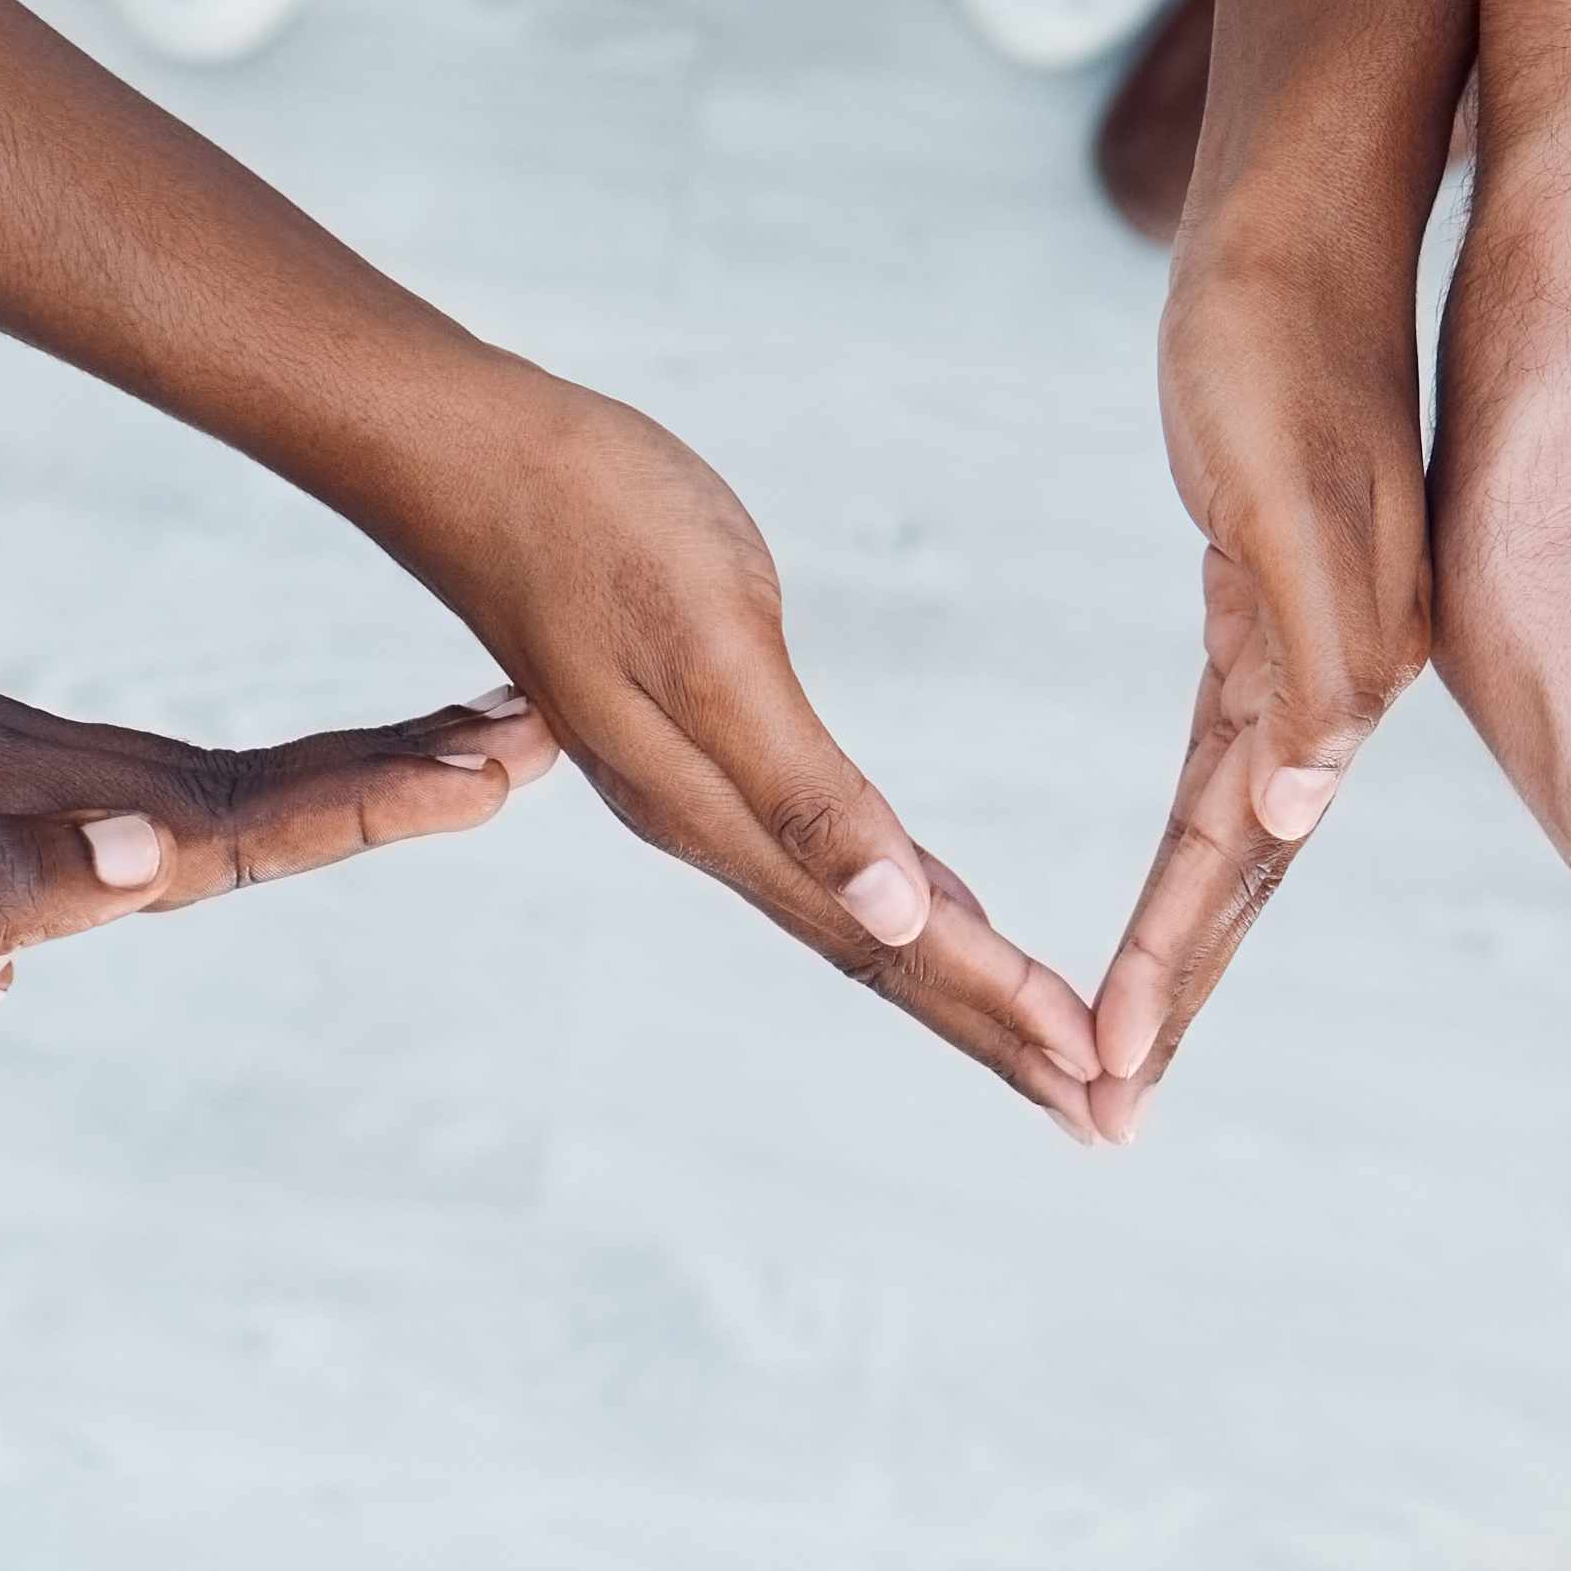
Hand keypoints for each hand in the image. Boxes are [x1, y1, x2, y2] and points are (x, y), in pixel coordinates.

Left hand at [0, 681, 539, 1192]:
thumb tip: (150, 846)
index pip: (207, 802)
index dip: (358, 794)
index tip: (488, 766)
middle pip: (229, 769)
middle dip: (390, 761)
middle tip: (538, 735)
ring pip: (202, 789)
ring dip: (344, 777)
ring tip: (480, 757)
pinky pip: (151, 814)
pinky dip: (257, 809)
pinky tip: (319, 803)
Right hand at [371, 362, 1105, 1131]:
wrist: (466, 456)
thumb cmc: (589, 519)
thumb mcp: (709, 643)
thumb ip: (801, 788)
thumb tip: (899, 914)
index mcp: (725, 815)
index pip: (891, 947)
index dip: (997, 1010)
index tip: (1095, 1076)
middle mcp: (717, 827)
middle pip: (884, 961)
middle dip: (998, 1036)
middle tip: (1105, 1114)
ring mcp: (707, 792)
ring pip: (861, 919)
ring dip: (960, 987)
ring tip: (1045, 1048)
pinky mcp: (709, 741)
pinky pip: (834, 857)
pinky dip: (907, 902)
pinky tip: (948, 918)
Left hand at [1088, 220, 1436, 1112]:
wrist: (1310, 224)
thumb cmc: (1278, 342)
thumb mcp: (1282, 495)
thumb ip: (1312, 654)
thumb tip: (1299, 805)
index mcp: (1340, 664)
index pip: (1235, 855)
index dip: (1170, 964)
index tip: (1108, 1067)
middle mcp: (1339, 679)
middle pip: (1245, 876)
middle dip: (1176, 996)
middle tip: (1105, 1114)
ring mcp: (1314, 649)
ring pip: (1236, 836)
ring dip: (1186, 946)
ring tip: (1128, 1045)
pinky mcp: (1272, 606)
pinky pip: (1228, 765)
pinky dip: (1199, 851)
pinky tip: (1176, 899)